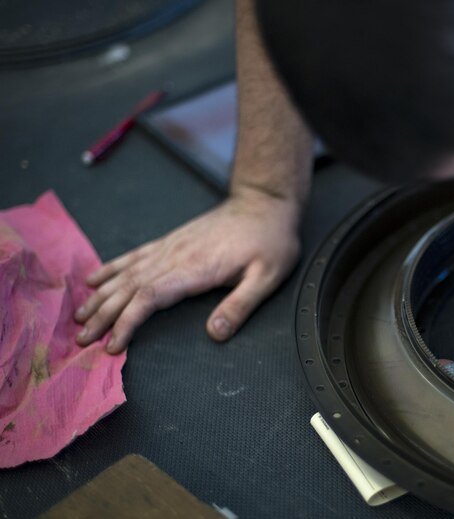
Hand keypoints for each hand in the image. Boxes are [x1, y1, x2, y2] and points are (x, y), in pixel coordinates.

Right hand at [74, 193, 300, 353]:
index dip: (127, 322)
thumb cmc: (270, 241)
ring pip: (127, 272)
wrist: (265, 203)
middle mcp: (175, 256)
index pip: (151, 297)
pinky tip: (94, 279)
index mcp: (195, 268)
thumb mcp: (267, 276)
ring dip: (101, 295)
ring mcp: (170, 246)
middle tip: (82, 339)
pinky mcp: (172, 241)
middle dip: (103, 314)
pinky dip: (112, 268)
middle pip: (130, 287)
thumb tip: (215, 334)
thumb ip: (241, 305)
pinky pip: (134, 255)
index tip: (113, 345)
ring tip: (79, 316)